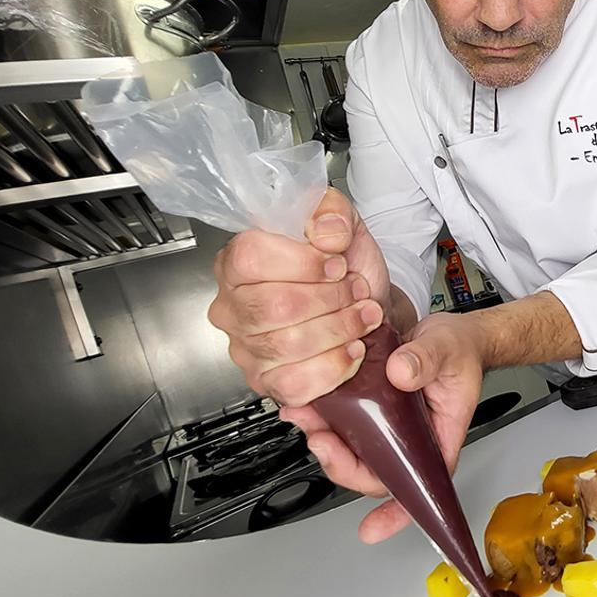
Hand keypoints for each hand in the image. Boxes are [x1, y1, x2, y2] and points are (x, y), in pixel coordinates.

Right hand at [208, 188, 390, 406]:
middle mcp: (232, 306)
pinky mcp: (266, 382)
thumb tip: (326, 232)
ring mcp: (244, 348)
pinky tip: (350, 349)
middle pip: (274, 307)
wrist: (364, 305)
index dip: (303, 263)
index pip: (251, 258)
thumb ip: (332, 211)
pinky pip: (294, 384)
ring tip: (362, 316)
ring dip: (339, 329)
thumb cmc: (344, 267)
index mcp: (237, 261)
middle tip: (356, 291)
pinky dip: (334, 367)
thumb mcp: (343, 224)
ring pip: (287, 345)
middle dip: (330, 299)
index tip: (337, 264)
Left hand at [281, 311, 485, 543]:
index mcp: (436, 440)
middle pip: (372, 473)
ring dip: (325, 441)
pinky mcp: (370, 410)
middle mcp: (409, 441)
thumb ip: (427, 360)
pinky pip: (344, 425)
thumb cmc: (460, 351)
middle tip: (321, 440)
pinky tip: (306, 405)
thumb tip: (401, 373)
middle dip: (341, 463)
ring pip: (352, 451)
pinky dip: (322, 419)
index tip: (372, 529)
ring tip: (305, 417)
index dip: (395, 514)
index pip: (417, 488)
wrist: (448, 333)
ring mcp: (387, 428)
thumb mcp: (449, 350)